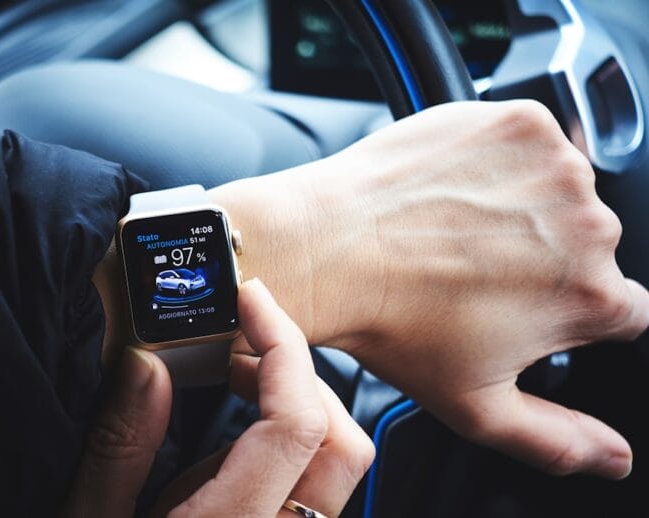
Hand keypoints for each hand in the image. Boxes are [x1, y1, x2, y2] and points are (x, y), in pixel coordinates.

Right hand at [64, 280, 373, 516]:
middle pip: (343, 442)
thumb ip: (121, 447)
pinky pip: (308, 489)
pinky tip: (227, 431)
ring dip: (295, 402)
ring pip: (336, 467)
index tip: (249, 302)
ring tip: (230, 376)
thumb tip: (148, 363)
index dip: (283, 349)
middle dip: (299, 373)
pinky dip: (283, 440)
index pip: (297, 425)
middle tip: (237, 341)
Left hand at [210, 100, 648, 478]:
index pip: (619, 308)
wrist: (326, 248)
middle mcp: (589, 227)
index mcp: (590, 298)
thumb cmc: (392, 325)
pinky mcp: (518, 122)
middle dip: (544, 256)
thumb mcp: (476, 407)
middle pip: (588, 244)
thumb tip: (613, 458)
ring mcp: (555, 167)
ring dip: (523, 203)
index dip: (568, 308)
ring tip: (455, 226)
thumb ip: (557, 440)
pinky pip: (531, 139)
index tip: (524, 302)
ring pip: (560, 189)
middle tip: (476, 267)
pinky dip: (500, 156)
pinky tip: (452, 187)